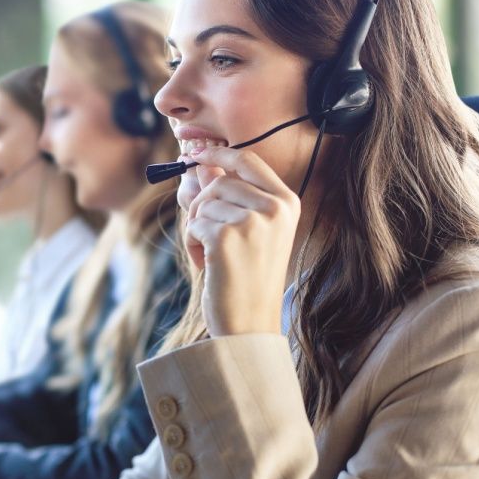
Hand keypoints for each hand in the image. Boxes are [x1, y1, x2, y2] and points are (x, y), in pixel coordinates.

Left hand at [185, 145, 299, 337]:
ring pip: (203, 204)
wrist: (249, 324)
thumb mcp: (247, 232)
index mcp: (286, 203)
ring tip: (212, 256)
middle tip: (206, 237)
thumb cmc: (246, 279)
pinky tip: (208, 265)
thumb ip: (228, 197)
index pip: (247, 161)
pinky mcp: (228, 236)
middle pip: (219, 182)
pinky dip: (192, 244)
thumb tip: (200, 164)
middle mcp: (275, 208)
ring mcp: (253, 221)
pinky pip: (194, 225)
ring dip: (196, 229)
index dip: (218, 154)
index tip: (196, 154)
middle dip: (201, 207)